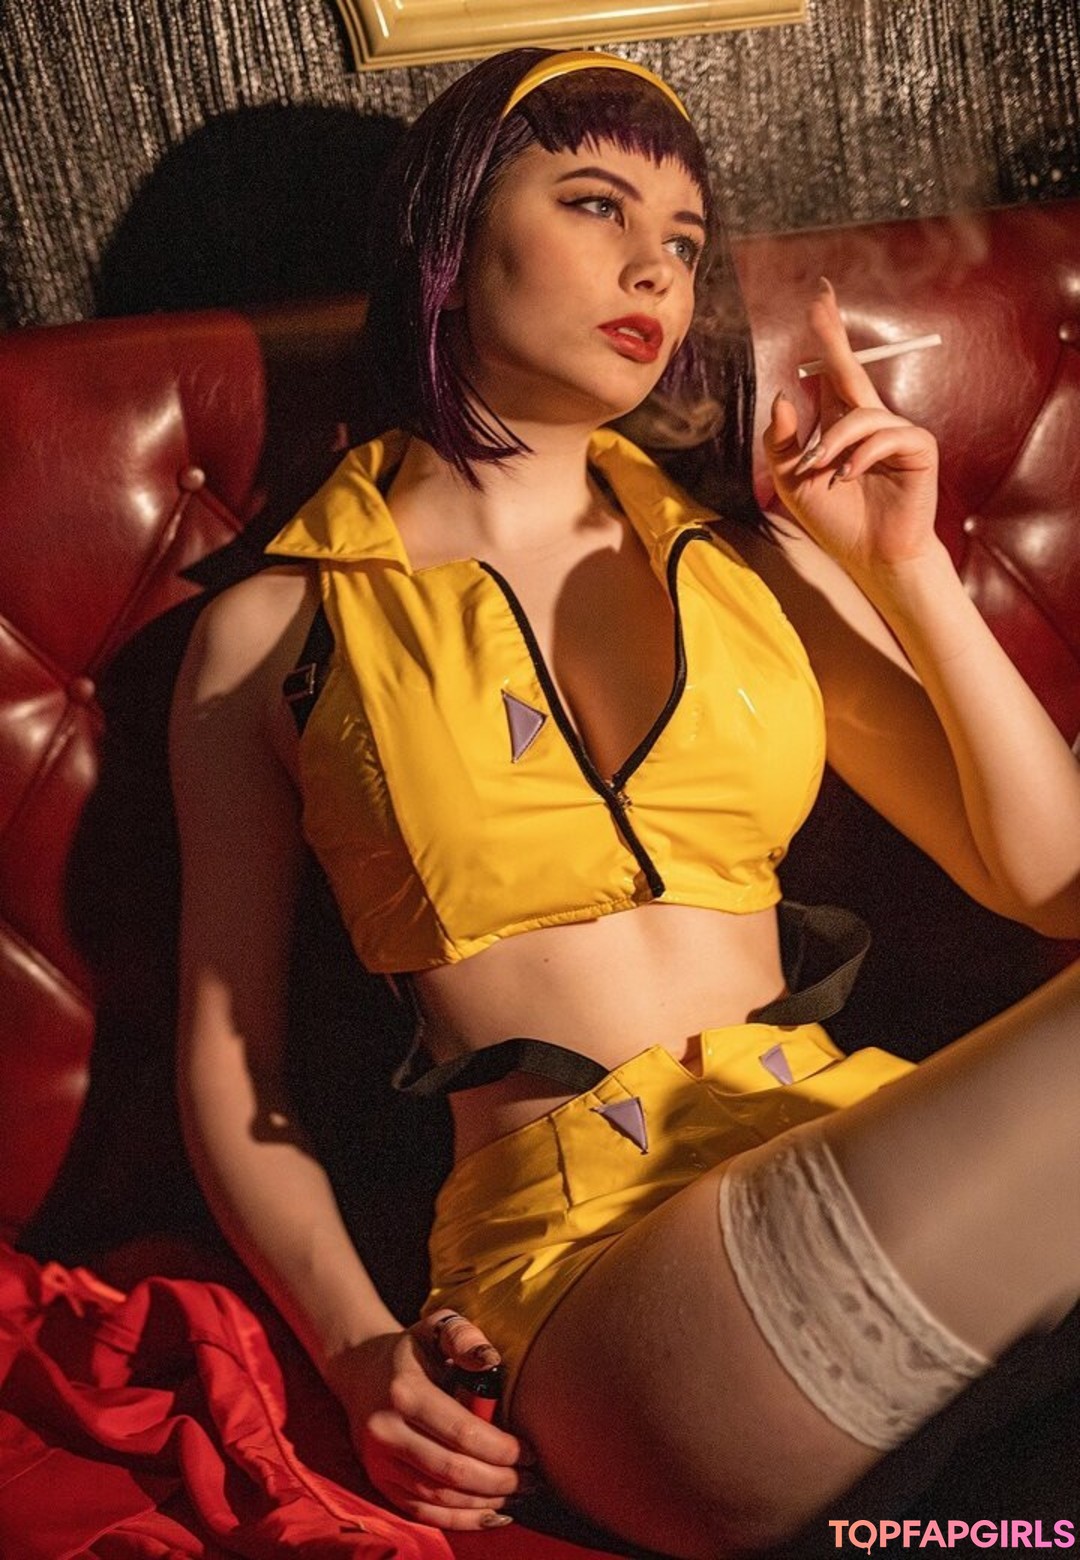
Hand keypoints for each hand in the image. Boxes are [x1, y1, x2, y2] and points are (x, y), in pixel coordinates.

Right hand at [325, 1311, 534, 1530]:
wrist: (360, 1369)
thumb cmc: (412, 1349)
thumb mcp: (435, 1327)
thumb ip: (463, 1336)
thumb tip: (490, 1360)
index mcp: (405, 1391)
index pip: (462, 1432)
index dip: (501, 1449)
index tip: (531, 1453)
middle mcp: (387, 1430)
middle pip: (453, 1470)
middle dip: (500, 1480)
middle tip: (532, 1480)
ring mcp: (380, 1460)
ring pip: (439, 1497)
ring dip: (484, 1502)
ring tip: (518, 1495)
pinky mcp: (378, 1481)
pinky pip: (422, 1512)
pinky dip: (459, 1520)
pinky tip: (490, 1513)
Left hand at [763, 277, 940, 577]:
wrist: (869, 557)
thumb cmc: (836, 520)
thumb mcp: (792, 480)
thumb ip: (782, 441)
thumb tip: (783, 395)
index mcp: (838, 424)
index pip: (829, 373)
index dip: (826, 336)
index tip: (819, 298)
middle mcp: (867, 421)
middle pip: (850, 369)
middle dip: (833, 336)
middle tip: (820, 299)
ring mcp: (894, 432)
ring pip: (860, 415)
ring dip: (834, 444)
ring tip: (823, 474)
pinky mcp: (916, 447)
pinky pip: (886, 435)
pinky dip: (861, 456)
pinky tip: (848, 478)